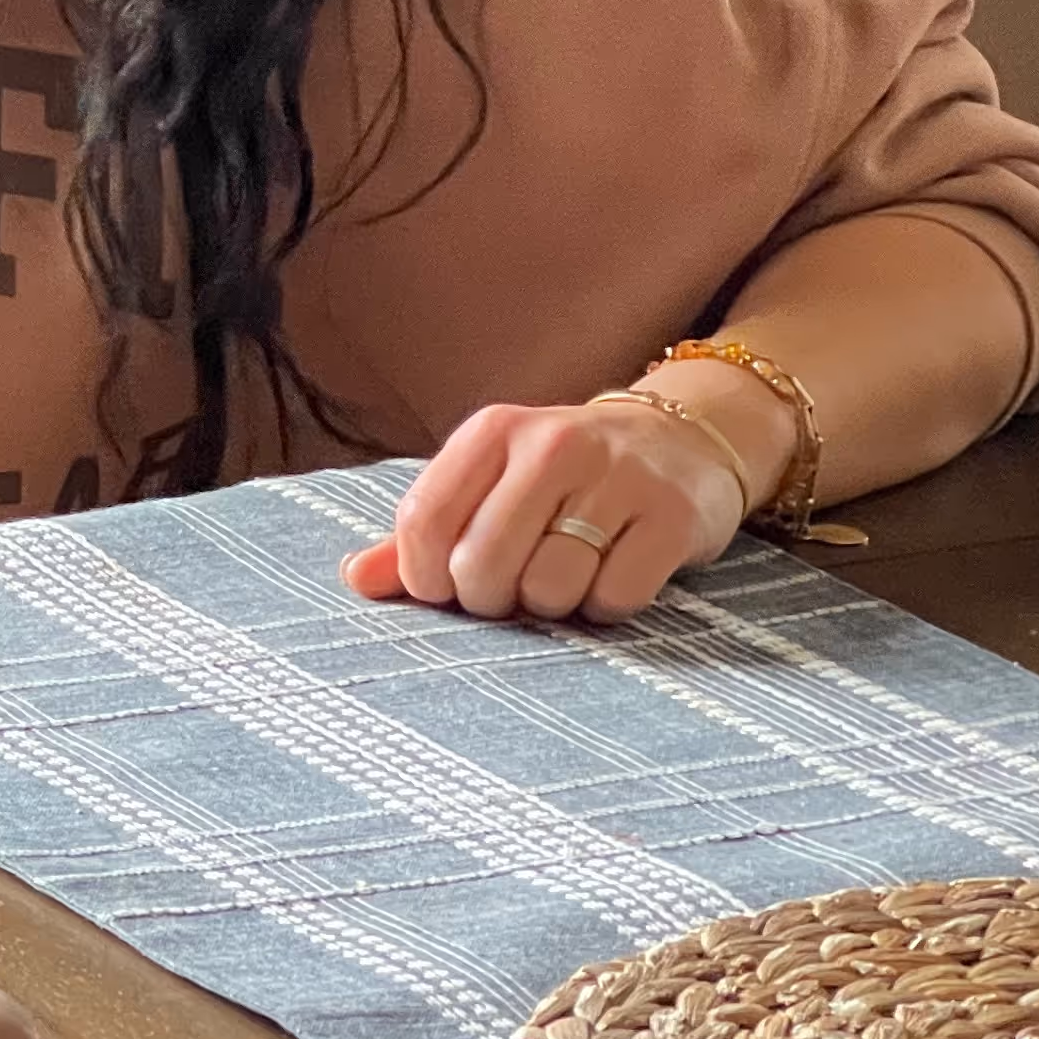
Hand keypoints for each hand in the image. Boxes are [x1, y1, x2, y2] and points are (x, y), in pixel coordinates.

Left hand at [344, 391, 771, 624]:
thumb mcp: (489, 484)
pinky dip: (605, 607)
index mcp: (493, 432)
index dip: (422, 577)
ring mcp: (618, 476)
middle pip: (482, 563)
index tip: (443, 589)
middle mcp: (554, 444)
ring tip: (564, 580)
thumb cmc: (562, 479)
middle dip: (489, 600)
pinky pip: (614, 596)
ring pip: (549, 586)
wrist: (682, 441)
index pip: (423, 520)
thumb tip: (355, 578)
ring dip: (551, 605)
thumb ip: (421, 532)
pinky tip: (610, 580)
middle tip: (510, 591)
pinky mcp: (673, 514)